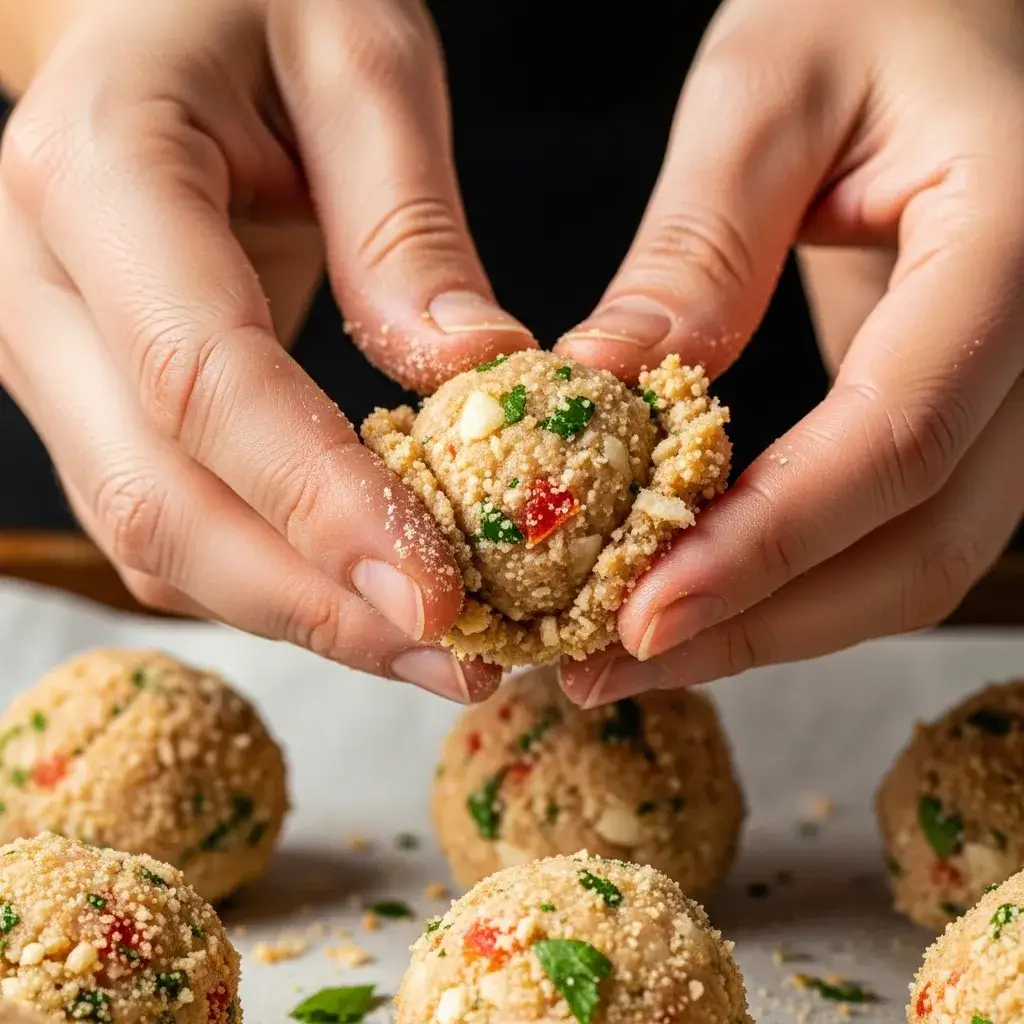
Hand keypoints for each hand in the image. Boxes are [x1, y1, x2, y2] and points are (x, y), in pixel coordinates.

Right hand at [0, 0, 534, 699]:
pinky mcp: (93, 395)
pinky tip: (368, 595)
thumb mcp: (358, 60)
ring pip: (156, 537)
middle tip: (464, 660)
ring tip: (439, 651)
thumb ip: (406, 226)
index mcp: (99, 173)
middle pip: (162, 502)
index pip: (206, 383)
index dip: (322, 507)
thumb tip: (472, 381)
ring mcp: (51, 353)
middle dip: (318, 605)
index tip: (441, 598)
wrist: (159, 5)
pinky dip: (270, 577)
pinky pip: (169, 520)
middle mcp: (39, 285)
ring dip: (300, 613)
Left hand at [558, 0, 1023, 705]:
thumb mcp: (766, 95)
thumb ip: (697, 253)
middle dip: (760, 622)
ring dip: (775, 620)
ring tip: (635, 650)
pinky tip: (700, 584)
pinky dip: (798, 572)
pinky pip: (899, 521)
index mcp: (1016, 239)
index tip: (641, 612)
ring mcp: (1019, 385)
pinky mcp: (969, 402)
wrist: (958, 4)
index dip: (766, 545)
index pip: (896, 439)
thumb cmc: (876, 3)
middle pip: (921, 541)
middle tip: (611, 664)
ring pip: (918, 556)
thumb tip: (602, 399)